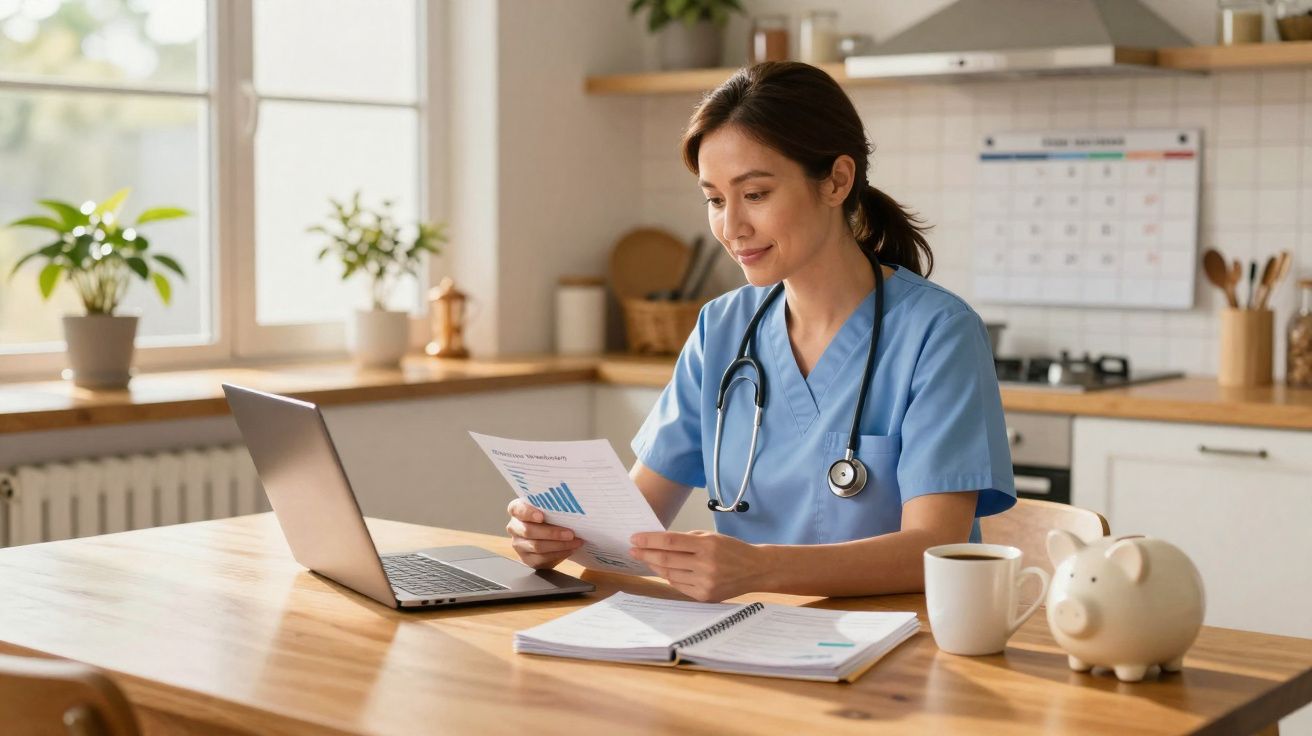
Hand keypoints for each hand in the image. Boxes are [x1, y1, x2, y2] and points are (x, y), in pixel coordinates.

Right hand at [505, 499, 583, 569]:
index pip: (517, 509)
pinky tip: (570, 549)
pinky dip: (558, 554)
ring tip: (575, 542)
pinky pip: (541, 558)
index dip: (528, 513)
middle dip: (552, 533)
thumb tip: (570, 507)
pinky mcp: (526, 558)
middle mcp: (514, 527)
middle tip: (570, 533)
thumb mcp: (549, 509)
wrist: (550, 535)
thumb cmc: (550, 517)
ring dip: (559, 545)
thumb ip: (553, 507)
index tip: (541, 517)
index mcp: (517, 510)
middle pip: (529, 531)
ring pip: (536, 546)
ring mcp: (518, 544)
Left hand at [629, 530, 767, 601]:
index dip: (650, 540)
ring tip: (646, 560)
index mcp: (707, 545)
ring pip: (670, 574)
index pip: (670, 541)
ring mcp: (705, 582)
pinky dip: (669, 577)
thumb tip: (659, 543)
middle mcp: (706, 564)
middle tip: (633, 550)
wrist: (756, 569)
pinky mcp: (705, 596)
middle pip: (666, 559)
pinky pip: (679, 586)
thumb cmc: (732, 549)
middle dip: (646, 554)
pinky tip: (663, 571)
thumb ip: (687, 540)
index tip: (635, 538)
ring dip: (655, 567)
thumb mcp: (712, 537)